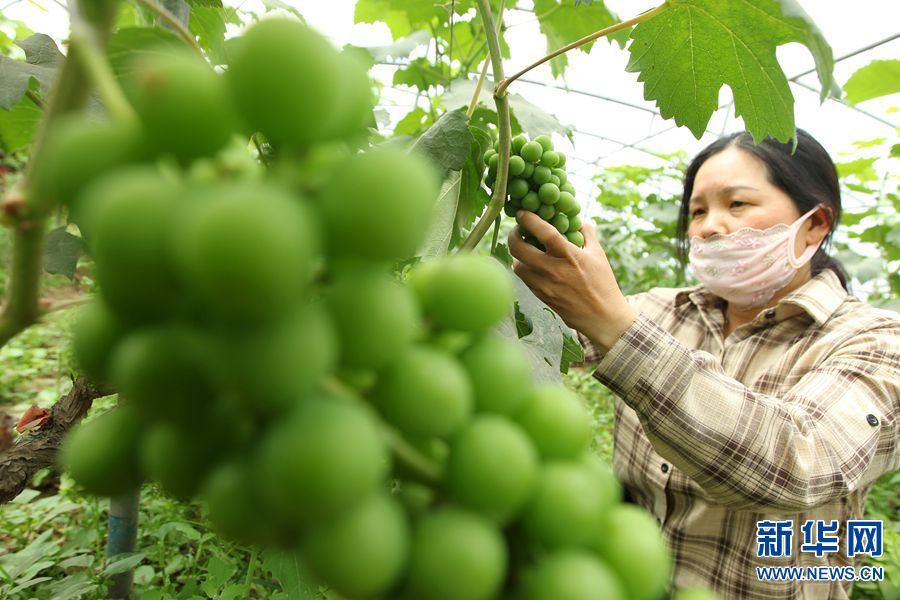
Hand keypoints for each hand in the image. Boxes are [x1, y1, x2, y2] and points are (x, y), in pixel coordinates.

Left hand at [508, 211, 637, 353]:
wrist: (602, 317)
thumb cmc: (603, 284)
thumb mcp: (599, 255)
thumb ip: (588, 234)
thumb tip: (579, 220)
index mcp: (569, 256)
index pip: (544, 232)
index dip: (529, 220)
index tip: (522, 213)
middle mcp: (553, 270)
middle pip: (519, 249)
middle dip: (513, 236)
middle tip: (518, 231)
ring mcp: (545, 285)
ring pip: (517, 266)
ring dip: (518, 255)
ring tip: (525, 249)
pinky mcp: (541, 297)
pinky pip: (525, 280)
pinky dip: (525, 269)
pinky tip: (532, 265)